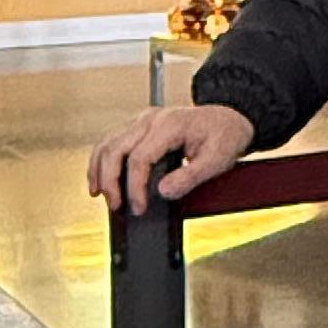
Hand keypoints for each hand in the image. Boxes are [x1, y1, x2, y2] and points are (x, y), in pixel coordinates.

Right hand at [90, 100, 255, 214]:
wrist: (229, 118)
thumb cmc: (225, 136)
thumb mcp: (217, 160)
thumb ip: (190, 177)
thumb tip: (162, 192)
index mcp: (169, 125)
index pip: (140, 158)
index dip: (135, 187)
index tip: (138, 208)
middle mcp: (150, 119)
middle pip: (115, 148)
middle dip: (110, 180)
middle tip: (115, 206)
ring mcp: (142, 120)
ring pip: (107, 142)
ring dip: (99, 169)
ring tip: (98, 195)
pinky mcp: (139, 126)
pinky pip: (112, 141)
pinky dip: (102, 160)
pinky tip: (100, 178)